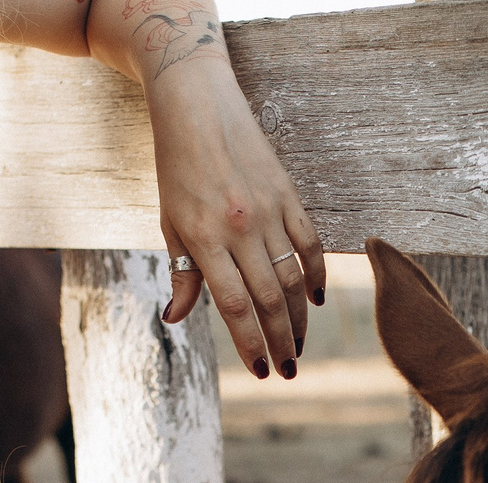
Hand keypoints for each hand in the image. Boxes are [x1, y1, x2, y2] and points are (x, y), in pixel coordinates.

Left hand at [139, 33, 324, 377]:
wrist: (198, 107)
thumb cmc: (177, 170)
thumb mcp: (170, 223)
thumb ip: (181, 273)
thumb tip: (175, 318)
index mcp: (206, 238)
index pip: (234, 305)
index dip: (249, 342)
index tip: (259, 370)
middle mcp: (240, 227)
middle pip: (268, 299)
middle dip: (281, 341)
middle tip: (288, 371)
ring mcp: (268, 210)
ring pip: (293, 277)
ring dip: (299, 318)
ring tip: (299, 346)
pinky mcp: (287, 194)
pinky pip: (308, 243)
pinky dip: (316, 274)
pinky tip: (316, 301)